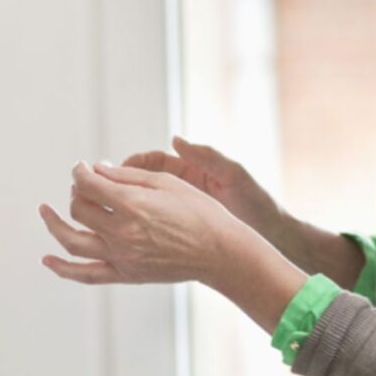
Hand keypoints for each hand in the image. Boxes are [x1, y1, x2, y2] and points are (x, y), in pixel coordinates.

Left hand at [39, 160, 238, 286]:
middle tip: (84, 185)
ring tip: (44, 210)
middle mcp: (122, 234)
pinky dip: (63, 269)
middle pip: (79, 209)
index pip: (88, 185)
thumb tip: (96, 170)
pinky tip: (46, 260)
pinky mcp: (126, 275)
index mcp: (132, 206)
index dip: (79, 171)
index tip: (81, 167)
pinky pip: (86, 274)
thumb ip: (125, 177)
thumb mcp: (165, 182)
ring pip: (73, 242)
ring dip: (54, 224)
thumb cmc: (199, 211)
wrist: (221, 253)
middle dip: (76, 192)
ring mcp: (122, 258)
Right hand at [121, 137, 284, 245]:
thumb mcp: (235, 175)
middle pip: (142, 182)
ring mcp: (181, 208)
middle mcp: (182, 187)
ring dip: (126, 206)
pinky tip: (126, 234)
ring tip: (106, 212)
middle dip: (120, 184)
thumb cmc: (258, 203)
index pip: (153, 161)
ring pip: (144, 205)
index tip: (114, 169)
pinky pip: (155, 224)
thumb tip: (176, 140)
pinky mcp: (183, 227)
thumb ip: (207, 156)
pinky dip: (139, 226)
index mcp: (191, 169)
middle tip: (100, 190)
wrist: (275, 236)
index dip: (132, 163)